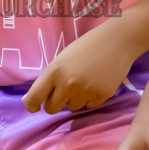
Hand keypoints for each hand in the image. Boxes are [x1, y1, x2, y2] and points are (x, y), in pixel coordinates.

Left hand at [22, 25, 136, 113]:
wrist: (117, 41)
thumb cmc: (86, 46)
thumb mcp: (62, 59)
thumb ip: (49, 79)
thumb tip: (32, 101)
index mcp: (55, 71)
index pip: (35, 96)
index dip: (32, 104)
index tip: (33, 107)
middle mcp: (68, 84)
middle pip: (52, 108)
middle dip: (55, 103)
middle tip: (62, 92)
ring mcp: (85, 91)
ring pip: (72, 107)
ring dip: (74, 99)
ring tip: (84, 80)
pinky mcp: (101, 96)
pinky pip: (88, 105)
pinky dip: (90, 98)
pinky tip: (95, 82)